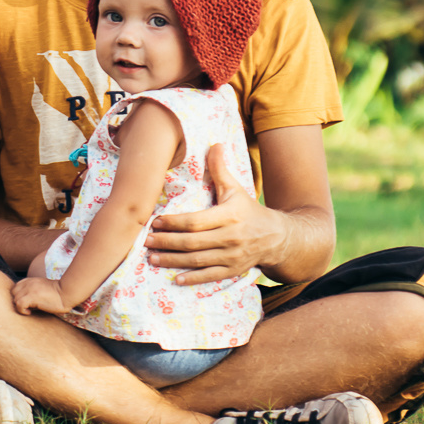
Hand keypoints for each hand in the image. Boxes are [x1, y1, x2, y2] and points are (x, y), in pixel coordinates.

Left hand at [12, 276, 69, 316]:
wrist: (67, 293)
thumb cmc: (58, 294)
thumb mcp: (43, 288)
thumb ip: (34, 290)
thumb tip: (26, 302)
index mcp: (31, 280)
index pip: (16, 287)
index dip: (19, 296)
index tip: (27, 302)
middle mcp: (29, 283)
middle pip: (13, 293)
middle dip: (18, 301)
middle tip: (27, 307)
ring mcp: (29, 289)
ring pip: (15, 299)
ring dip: (21, 307)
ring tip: (30, 309)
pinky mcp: (32, 297)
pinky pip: (19, 304)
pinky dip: (22, 310)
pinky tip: (30, 312)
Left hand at [146, 143, 285, 284]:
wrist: (276, 237)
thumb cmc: (249, 210)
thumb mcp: (236, 189)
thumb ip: (220, 169)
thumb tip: (214, 144)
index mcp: (229, 216)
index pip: (196, 221)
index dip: (173, 223)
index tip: (155, 222)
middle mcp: (231, 237)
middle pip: (192, 242)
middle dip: (167, 242)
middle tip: (147, 241)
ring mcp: (232, 256)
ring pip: (197, 260)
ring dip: (173, 260)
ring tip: (152, 258)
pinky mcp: (233, 271)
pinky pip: (210, 276)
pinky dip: (192, 279)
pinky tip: (175, 278)